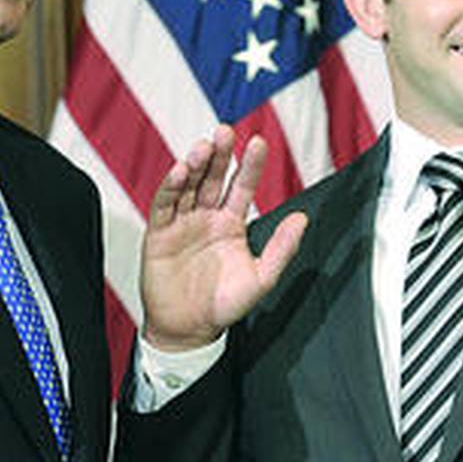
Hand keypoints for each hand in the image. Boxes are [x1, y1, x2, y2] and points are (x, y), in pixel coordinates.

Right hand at [140, 126, 305, 350]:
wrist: (189, 330)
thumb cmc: (224, 305)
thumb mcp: (261, 278)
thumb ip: (281, 249)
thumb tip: (302, 219)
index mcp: (231, 224)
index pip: (242, 186)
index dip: (250, 165)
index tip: (258, 142)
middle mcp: (206, 217)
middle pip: (213, 177)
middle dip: (220, 155)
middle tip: (226, 132)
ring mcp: (182, 223)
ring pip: (188, 185)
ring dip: (196, 164)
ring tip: (205, 147)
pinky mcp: (160, 233)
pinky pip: (165, 205)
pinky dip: (171, 186)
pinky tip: (181, 171)